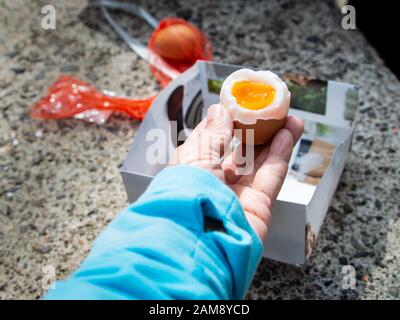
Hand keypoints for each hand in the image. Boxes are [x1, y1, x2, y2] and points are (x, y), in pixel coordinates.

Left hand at [169, 104, 303, 241]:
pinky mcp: (257, 209)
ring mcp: (237, 197)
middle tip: (271, 112)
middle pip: (239, 153)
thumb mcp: (197, 156)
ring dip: (275, 140)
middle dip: (256, 131)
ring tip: (290, 118)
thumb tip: (220, 110)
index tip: (238, 106)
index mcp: (191, 169)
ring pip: (259, 164)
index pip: (209, 141)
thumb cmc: (186, 193)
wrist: (196, 242)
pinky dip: (280, 156)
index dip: (224, 123)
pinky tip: (288, 135)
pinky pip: (270, 178)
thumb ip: (213, 134)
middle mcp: (214, 183)